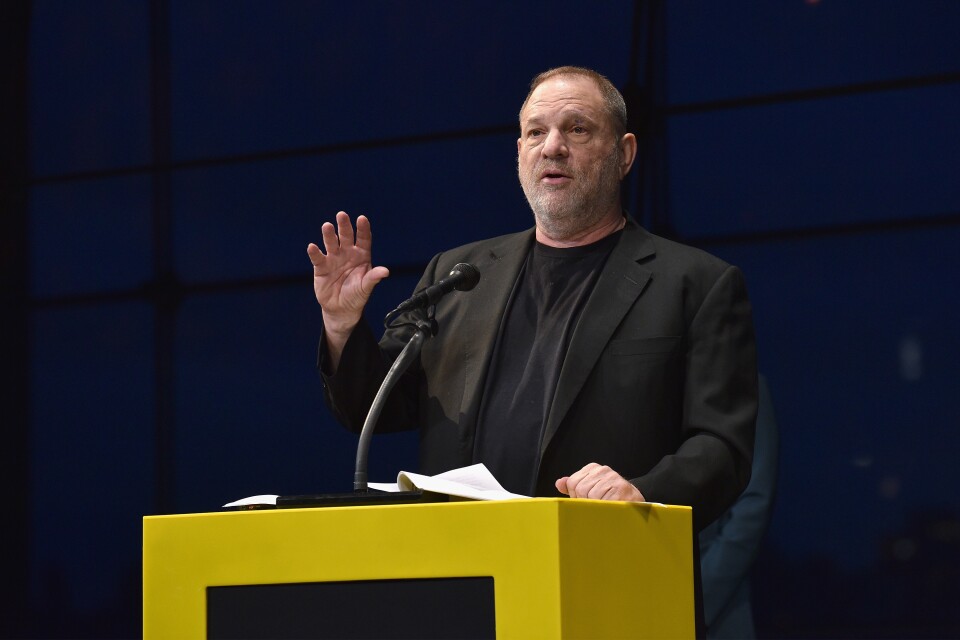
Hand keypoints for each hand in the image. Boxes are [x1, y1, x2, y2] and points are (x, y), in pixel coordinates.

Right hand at [307, 211, 389, 332]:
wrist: (341, 309)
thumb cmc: (357, 295)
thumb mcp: (366, 287)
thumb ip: (374, 277)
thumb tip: (386, 271)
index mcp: (361, 255)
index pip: (363, 239)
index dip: (362, 229)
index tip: (362, 219)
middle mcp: (347, 253)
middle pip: (346, 236)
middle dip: (344, 226)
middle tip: (342, 215)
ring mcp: (333, 259)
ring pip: (331, 243)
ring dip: (329, 235)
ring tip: (327, 226)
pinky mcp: (321, 267)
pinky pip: (318, 258)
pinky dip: (315, 252)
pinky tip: (312, 247)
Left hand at [555, 463, 644, 501]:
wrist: (634, 501)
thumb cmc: (609, 497)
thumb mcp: (590, 488)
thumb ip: (574, 486)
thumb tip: (559, 483)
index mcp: (593, 468)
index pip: (573, 482)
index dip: (576, 496)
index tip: (586, 500)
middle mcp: (602, 470)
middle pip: (580, 489)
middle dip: (585, 501)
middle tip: (597, 504)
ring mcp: (612, 478)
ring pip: (592, 497)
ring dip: (596, 506)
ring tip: (605, 506)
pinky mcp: (621, 488)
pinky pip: (603, 502)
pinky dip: (605, 509)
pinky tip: (611, 507)